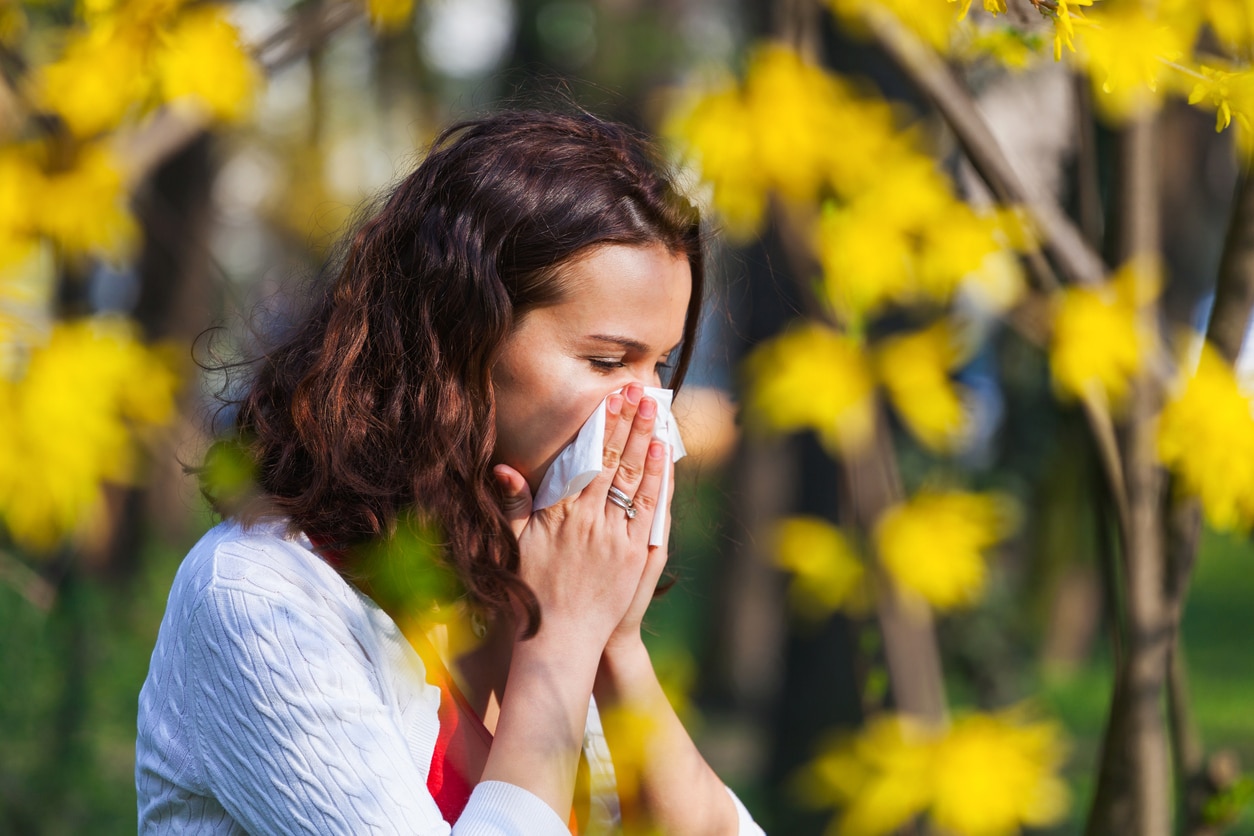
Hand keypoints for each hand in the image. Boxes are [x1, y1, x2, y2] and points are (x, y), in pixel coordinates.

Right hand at [492, 383, 665, 659]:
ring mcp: (615, 537)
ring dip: (645, 441)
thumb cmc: (533, 592)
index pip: (585, 459)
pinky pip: (649, 509)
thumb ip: (513, 505)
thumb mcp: (515, 546)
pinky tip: (661, 454)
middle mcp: (589, 520)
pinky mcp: (635, 555)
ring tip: (654, 412)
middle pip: (613, 461)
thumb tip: (504, 469)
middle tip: (639, 392)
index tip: (610, 399)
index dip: (600, 426)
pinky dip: (657, 479)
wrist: (561, 640)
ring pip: (634, 479)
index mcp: (559, 514)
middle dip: (627, 423)